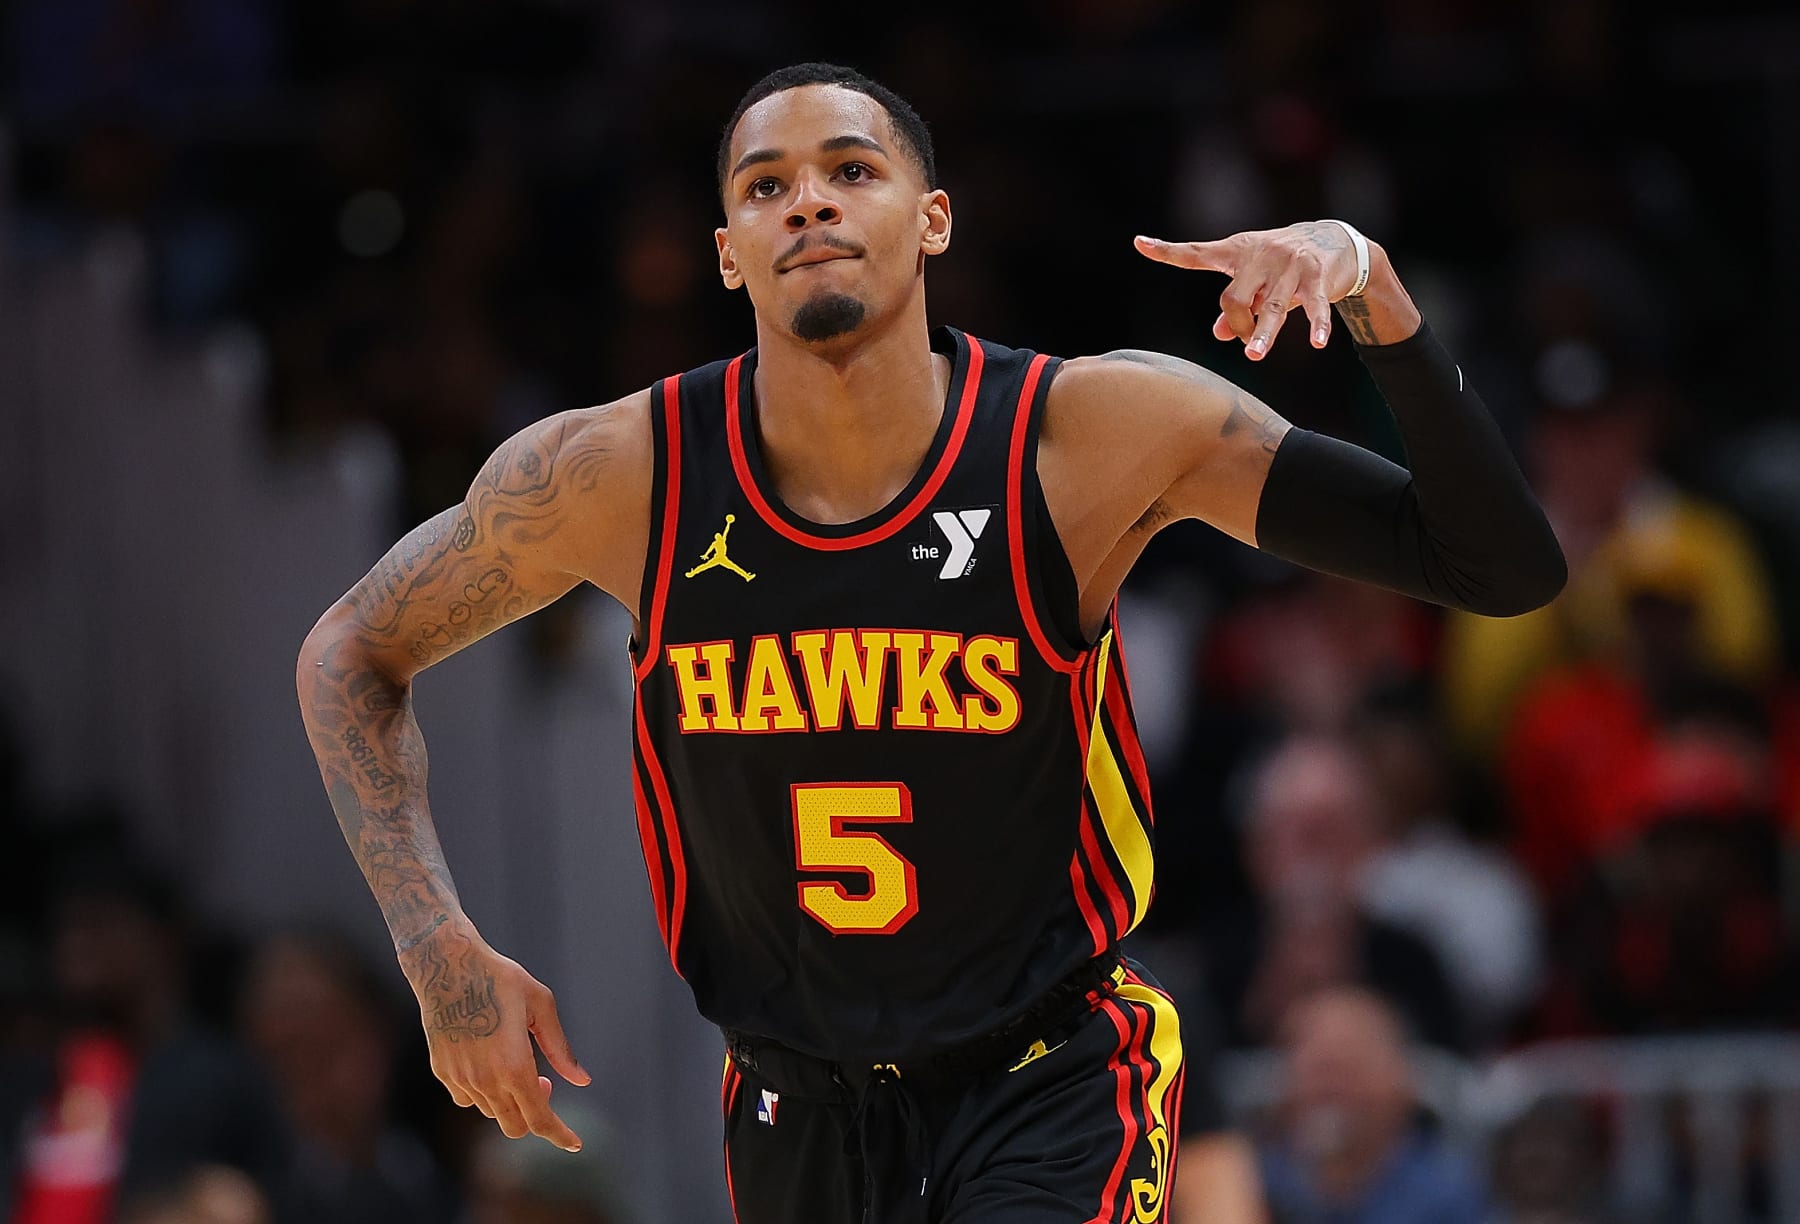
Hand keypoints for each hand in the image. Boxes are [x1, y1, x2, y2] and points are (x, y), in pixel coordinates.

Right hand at [398, 919, 591, 1150]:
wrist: (447, 966)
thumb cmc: (500, 979)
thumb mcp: (541, 1005)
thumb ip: (561, 1050)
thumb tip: (583, 1080)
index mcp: (514, 1066)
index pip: (539, 1119)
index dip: (559, 1136)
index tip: (575, 1143)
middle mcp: (484, 1080)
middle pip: (515, 1126)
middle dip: (535, 1115)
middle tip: (543, 1082)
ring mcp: (460, 1079)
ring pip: (492, 1113)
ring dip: (510, 1101)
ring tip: (517, 1063)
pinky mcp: (443, 1072)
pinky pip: (468, 1099)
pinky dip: (485, 1093)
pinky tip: (490, 1064)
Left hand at [1133, 222, 1375, 358]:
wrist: (1335, 239)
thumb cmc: (1283, 265)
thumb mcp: (1255, 281)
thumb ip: (1237, 306)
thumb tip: (1220, 333)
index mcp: (1237, 251)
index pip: (1196, 253)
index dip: (1168, 252)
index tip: (1139, 243)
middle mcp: (1260, 254)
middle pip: (1233, 298)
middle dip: (1236, 324)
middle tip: (1246, 342)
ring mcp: (1289, 264)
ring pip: (1270, 307)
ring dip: (1262, 334)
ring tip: (1254, 355)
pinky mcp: (1317, 275)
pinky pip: (1312, 306)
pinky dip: (1315, 326)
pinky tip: (1316, 343)